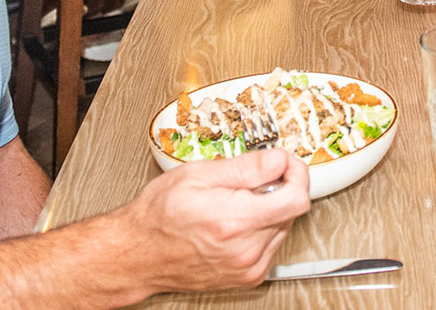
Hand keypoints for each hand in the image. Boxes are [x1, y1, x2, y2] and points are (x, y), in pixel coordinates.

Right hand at [122, 147, 310, 291]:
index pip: (296, 198)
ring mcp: (248, 267)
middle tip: (247, 181)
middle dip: (277, 187)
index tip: (284, 163)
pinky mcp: (249, 276)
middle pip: (291, 210)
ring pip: (283, 226)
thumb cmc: (159, 215)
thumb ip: (246, 166)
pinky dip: (261, 228)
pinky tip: (236, 222)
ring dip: (269, 209)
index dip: (296, 173)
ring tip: (234, 204)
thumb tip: (279, 159)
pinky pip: (272, 244)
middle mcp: (246, 250)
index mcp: (234, 221)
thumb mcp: (198, 174)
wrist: (139, 253)